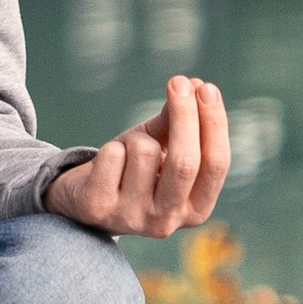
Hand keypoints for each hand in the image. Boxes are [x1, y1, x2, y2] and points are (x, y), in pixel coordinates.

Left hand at [45, 76, 230, 237]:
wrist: (86, 201)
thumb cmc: (133, 169)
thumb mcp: (161, 147)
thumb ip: (178, 122)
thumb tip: (197, 85)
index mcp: (195, 209)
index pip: (216, 164)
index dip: (214, 123)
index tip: (205, 87)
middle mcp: (167, 222)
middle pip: (185, 161)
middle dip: (184, 115)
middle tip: (178, 81)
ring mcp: (132, 219)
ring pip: (144, 151)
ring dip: (135, 138)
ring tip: (127, 153)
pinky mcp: (98, 209)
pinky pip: (112, 155)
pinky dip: (110, 148)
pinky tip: (106, 166)